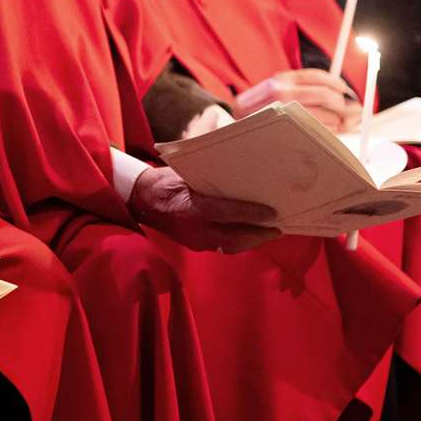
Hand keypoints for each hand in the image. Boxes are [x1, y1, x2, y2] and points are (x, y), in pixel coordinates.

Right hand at [129, 166, 280, 252]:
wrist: (141, 200)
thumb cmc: (166, 180)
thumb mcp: (187, 173)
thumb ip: (212, 179)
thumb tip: (242, 178)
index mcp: (191, 206)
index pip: (226, 213)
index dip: (251, 214)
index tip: (273, 213)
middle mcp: (194, 228)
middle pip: (234, 238)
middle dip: (259, 235)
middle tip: (279, 228)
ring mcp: (194, 240)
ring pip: (230, 246)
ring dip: (252, 241)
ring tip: (269, 233)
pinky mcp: (195, 245)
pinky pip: (222, 247)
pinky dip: (239, 242)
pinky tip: (250, 234)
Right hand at [235, 69, 359, 132]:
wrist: (230, 127)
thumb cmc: (256, 111)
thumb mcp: (271, 92)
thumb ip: (297, 87)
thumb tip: (336, 92)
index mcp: (279, 81)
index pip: (316, 77)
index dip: (336, 83)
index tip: (346, 90)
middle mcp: (280, 95)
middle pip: (323, 96)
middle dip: (343, 104)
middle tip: (353, 110)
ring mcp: (282, 115)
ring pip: (322, 116)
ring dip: (338, 121)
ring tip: (343, 123)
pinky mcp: (285, 132)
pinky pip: (314, 132)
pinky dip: (327, 132)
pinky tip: (330, 132)